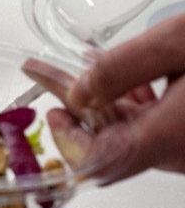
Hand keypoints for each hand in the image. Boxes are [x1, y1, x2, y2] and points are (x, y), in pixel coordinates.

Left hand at [23, 13, 184, 185]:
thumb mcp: (178, 44)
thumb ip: (123, 69)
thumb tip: (77, 94)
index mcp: (168, 138)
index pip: (99, 163)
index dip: (67, 141)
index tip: (53, 110)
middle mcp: (176, 151)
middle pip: (107, 137)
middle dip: (73, 99)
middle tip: (38, 67)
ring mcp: (184, 143)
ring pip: (128, 126)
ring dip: (100, 94)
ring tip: (79, 60)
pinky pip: (149, 123)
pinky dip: (128, 98)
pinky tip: (121, 70)